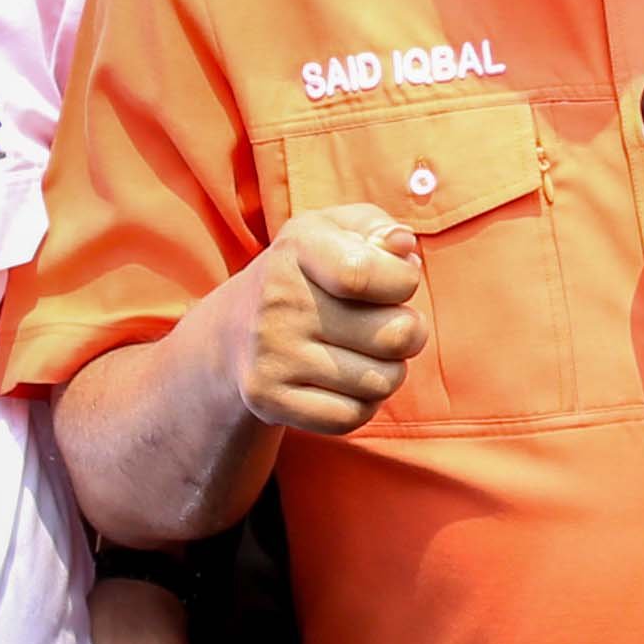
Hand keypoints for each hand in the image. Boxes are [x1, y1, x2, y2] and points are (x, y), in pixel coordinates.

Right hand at [242, 205, 426, 434]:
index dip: (402, 282)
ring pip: (381, 382)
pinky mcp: (268, 399)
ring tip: (362, 351)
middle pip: (395, 336)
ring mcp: (270, 354)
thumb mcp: (336, 230)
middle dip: (409, 332)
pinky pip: (351, 417)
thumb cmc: (309, 273)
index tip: (396, 281)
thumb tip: (403, 248)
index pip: (366, 273)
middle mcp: (278, 301)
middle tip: (385, 324)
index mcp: (298, 248)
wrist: (235, 329)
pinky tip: (343, 382)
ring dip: (387, 370)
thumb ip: (378, 227)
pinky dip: (361, 404)